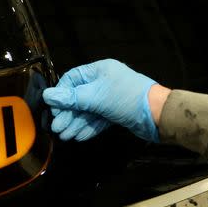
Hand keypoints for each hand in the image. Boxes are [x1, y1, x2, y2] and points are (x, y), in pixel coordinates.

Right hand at [42, 59, 159, 141]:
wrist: (159, 115)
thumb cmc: (128, 98)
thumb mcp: (96, 97)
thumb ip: (71, 98)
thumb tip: (48, 96)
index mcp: (99, 70)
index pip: (72, 80)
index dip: (61, 94)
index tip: (53, 109)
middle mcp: (104, 82)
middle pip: (78, 97)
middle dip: (67, 114)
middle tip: (57, 128)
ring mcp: (110, 98)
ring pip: (87, 110)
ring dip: (76, 123)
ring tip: (65, 136)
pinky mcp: (116, 112)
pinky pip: (98, 119)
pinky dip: (89, 127)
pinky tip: (79, 136)